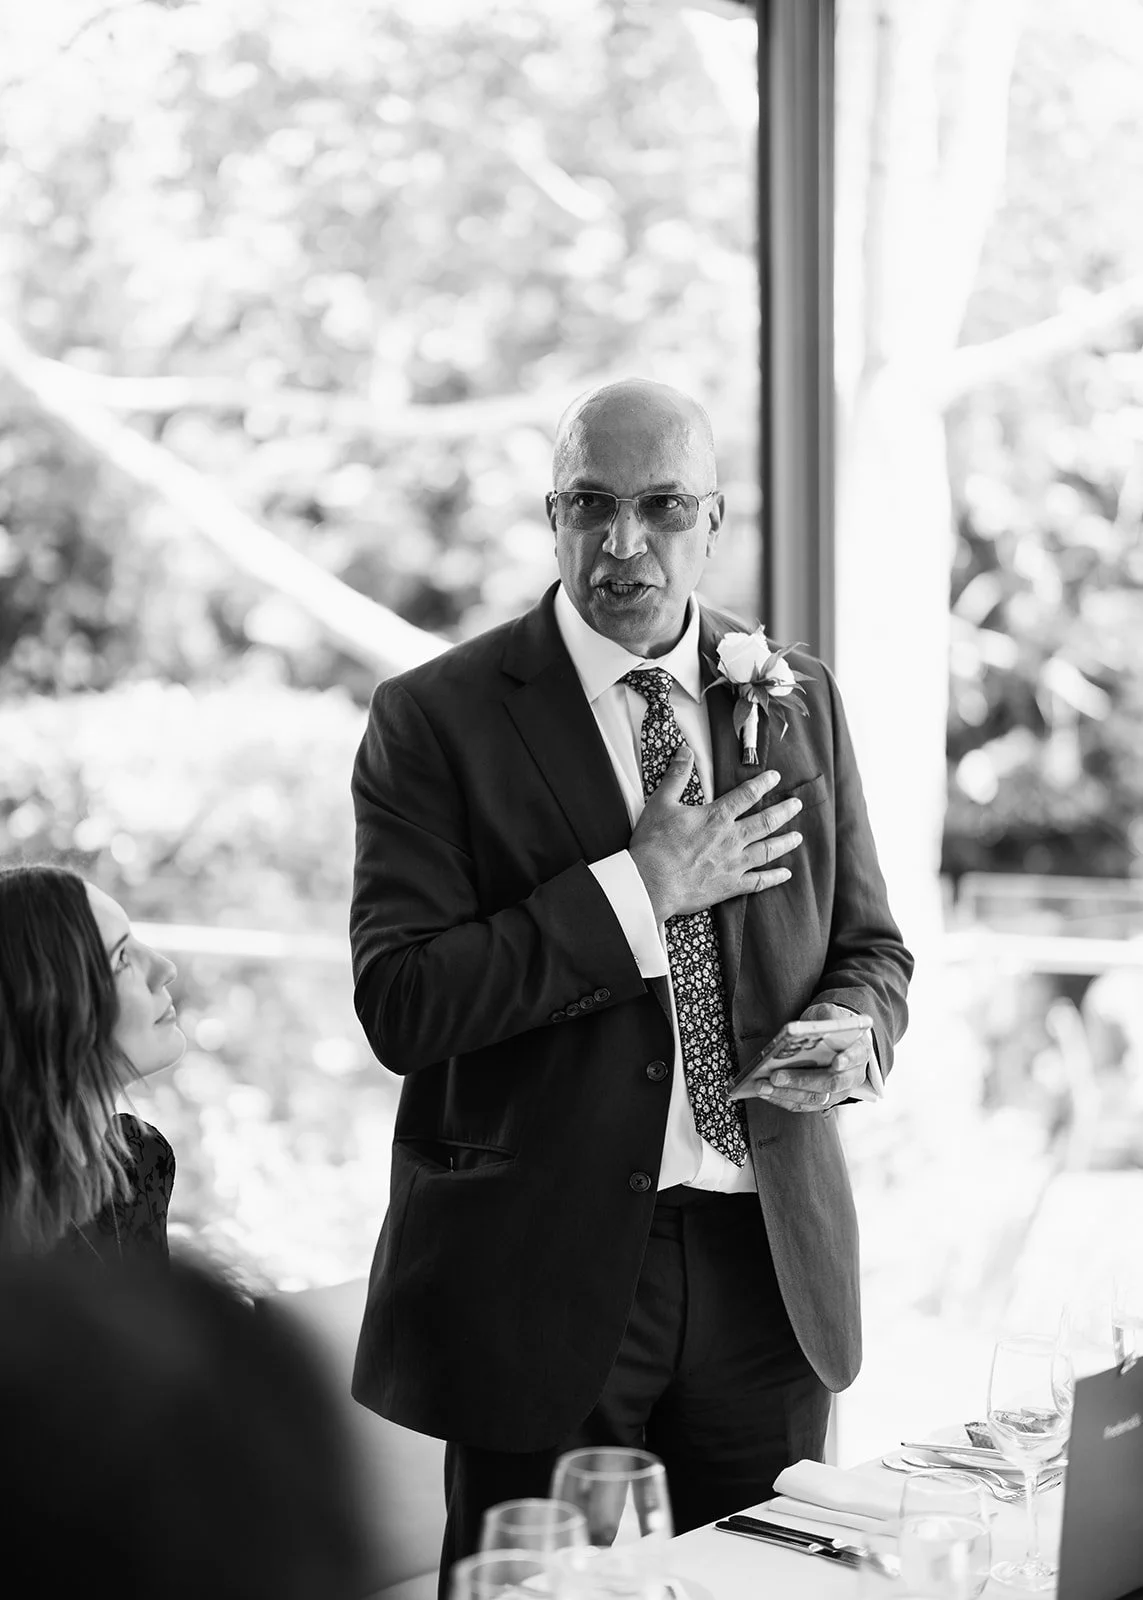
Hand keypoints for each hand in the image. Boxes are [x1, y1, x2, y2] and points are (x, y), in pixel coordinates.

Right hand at [628, 748, 802, 921]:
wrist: (652, 882)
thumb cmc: (654, 844)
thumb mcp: (661, 803)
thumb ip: (676, 776)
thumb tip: (685, 751)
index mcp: (716, 817)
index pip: (746, 795)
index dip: (762, 783)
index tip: (775, 777)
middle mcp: (731, 838)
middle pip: (765, 822)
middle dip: (783, 811)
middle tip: (796, 805)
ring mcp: (734, 864)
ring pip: (768, 850)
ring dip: (785, 842)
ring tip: (798, 837)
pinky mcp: (730, 886)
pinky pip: (759, 881)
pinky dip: (774, 877)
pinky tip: (785, 874)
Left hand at [752, 1003, 872, 1112]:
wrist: (831, 1040)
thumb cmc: (828, 1026)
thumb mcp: (828, 1013)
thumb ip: (826, 1016)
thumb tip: (814, 1025)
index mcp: (859, 1051)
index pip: (856, 1056)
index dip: (848, 1060)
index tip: (836, 1062)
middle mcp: (852, 1075)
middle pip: (831, 1083)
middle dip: (802, 1080)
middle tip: (776, 1076)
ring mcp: (838, 1092)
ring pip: (815, 1098)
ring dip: (786, 1093)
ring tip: (762, 1086)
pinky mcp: (821, 1101)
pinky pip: (803, 1105)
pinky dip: (783, 1099)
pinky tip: (765, 1092)